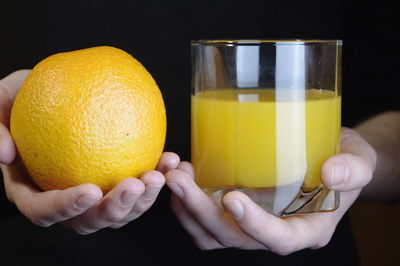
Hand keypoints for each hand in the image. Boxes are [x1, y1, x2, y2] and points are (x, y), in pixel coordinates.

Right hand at [0, 70, 179, 233]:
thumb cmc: (20, 99)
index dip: (65, 208)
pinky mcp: (115, 180)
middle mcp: (62, 199)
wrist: (51, 93)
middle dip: (115, 209)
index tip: (90, 189)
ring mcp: (92, 192)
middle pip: (87, 221)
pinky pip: (138, 186)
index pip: (42, 210)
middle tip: (137, 184)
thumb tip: (5, 154)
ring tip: (161, 174)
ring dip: (144, 199)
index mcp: (30, 189)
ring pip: (118, 211)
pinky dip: (157, 175)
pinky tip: (172, 158)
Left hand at [165, 128, 375, 253]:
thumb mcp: (359, 160)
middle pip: (233, 237)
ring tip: (174, 173)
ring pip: (210, 233)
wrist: (329, 156)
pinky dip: (186, 202)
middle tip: (179, 178)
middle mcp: (273, 231)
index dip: (255, 226)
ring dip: (186, 208)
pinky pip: (203, 219)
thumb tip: (331, 174)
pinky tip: (183, 173)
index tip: (232, 198)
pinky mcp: (235, 210)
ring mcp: (251, 223)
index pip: (279, 239)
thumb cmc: (345, 160)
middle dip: (201, 211)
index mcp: (306, 228)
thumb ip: (353, 169)